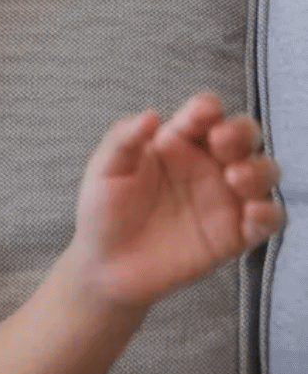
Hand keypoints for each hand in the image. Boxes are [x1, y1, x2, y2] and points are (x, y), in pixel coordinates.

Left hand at [69, 92, 283, 308]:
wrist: (105, 265)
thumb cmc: (103, 211)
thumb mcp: (104, 171)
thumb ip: (124, 140)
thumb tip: (151, 115)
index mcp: (176, 142)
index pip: (204, 114)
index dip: (208, 108)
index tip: (201, 114)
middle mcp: (206, 165)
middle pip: (243, 136)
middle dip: (240, 132)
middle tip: (222, 141)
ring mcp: (224, 199)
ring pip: (263, 173)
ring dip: (258, 170)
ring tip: (234, 178)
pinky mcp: (234, 234)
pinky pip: (267, 220)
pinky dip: (268, 213)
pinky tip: (252, 212)